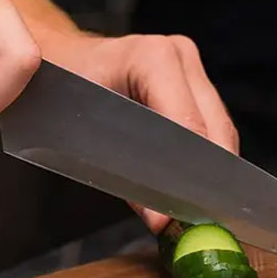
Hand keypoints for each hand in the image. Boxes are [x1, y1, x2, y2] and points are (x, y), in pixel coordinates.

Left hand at [39, 32, 237, 233]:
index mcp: (151, 58)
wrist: (57, 59)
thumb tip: (161, 221)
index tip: (184, 213)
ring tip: (198, 209)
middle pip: (213, 127)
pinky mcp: (193, 79)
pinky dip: (203, 156)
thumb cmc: (58, 91)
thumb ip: (123, 178)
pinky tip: (195, 186)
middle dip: (208, 177)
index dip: (187, 174)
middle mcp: (178, 56)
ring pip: (219, 127)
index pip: (187, 125)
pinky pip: (210, 123)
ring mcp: (189, 65)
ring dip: (210, 169)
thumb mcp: (80, 136)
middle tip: (201, 221)